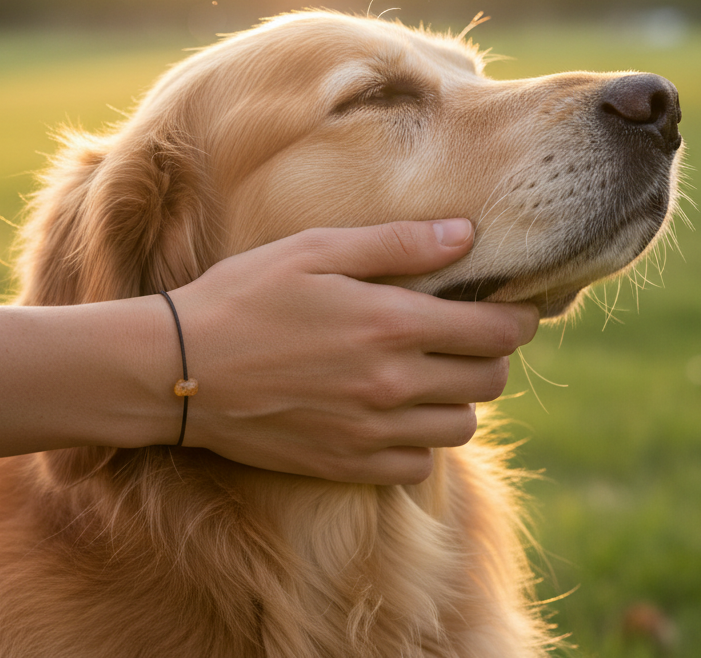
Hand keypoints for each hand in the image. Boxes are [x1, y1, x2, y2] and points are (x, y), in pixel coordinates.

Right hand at [168, 219, 538, 484]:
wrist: (181, 369)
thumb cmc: (245, 296)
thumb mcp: (316, 250)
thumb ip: (397, 244)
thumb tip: (466, 234)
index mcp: (392, 325)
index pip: (496, 332)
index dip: (519, 319)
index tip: (515, 309)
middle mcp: (393, 385)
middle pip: (488, 381)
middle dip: (492, 356)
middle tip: (469, 337)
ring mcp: (371, 432)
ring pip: (460, 426)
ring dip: (459, 399)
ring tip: (431, 375)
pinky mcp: (346, 464)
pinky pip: (418, 465)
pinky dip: (422, 441)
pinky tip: (396, 415)